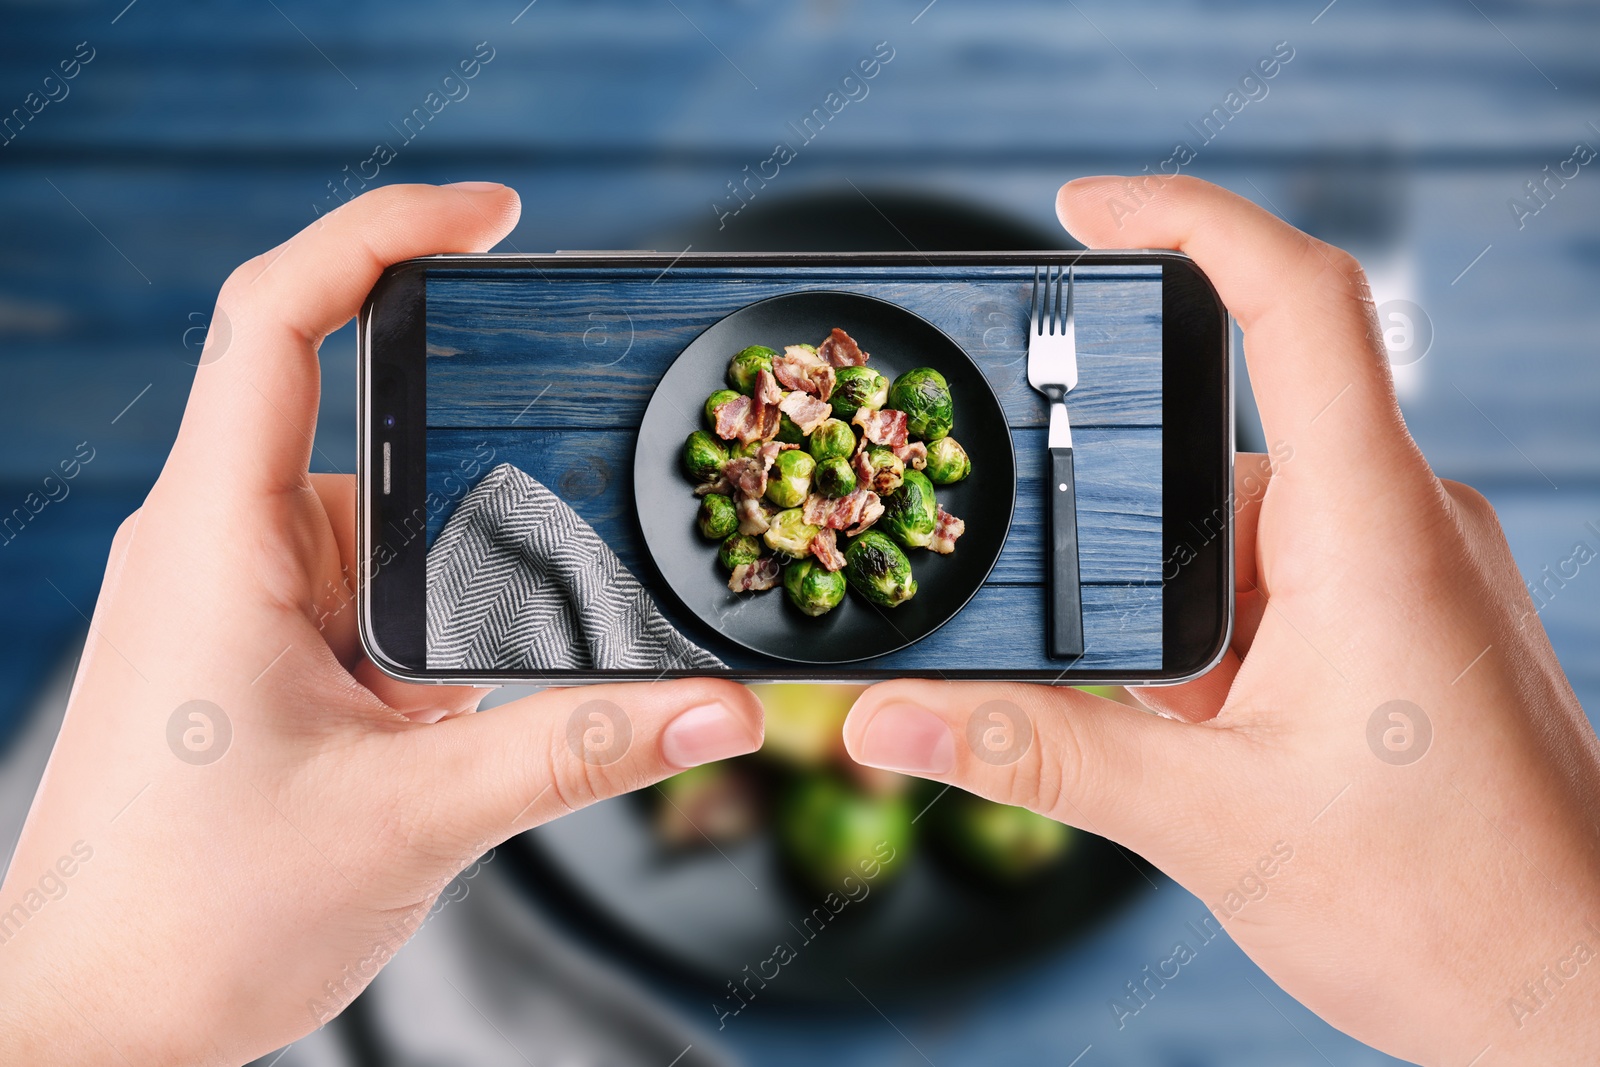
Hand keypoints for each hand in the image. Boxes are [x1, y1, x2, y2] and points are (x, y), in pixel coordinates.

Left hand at [0, 183, 762, 1066]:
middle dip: (475, 452)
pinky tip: (460, 709)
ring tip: (488, 669)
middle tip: (575, 484)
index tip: (493, 214)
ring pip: (380, 524)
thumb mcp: (415, 819)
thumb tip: (720, 705)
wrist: (92, 1024)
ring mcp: (241, 601)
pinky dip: (435, 628)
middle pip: (360, 419)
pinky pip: (370, 595)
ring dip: (458, 573)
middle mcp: (223, 546)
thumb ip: (580, 748)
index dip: (381, 233)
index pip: (278, 317)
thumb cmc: (190, 921)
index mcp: (218, 538)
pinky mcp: (265, 656)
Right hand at [844, 176, 1599, 1063]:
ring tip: (1172, 727)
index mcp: (1371, 533)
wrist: (1574, 998)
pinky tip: (1207, 734)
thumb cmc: (1448, 912)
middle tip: (1081, 622)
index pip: (1297, 302)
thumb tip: (891, 716)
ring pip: (1246, 524)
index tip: (1083, 208)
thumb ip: (1034, 755)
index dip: (1188, 222)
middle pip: (1230, 437)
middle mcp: (1400, 523)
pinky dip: (1216, 635)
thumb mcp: (1209, 825)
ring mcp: (1409, 569)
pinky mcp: (1405, 615)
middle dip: (1134, 527)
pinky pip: (1281, 575)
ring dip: (1176, 608)